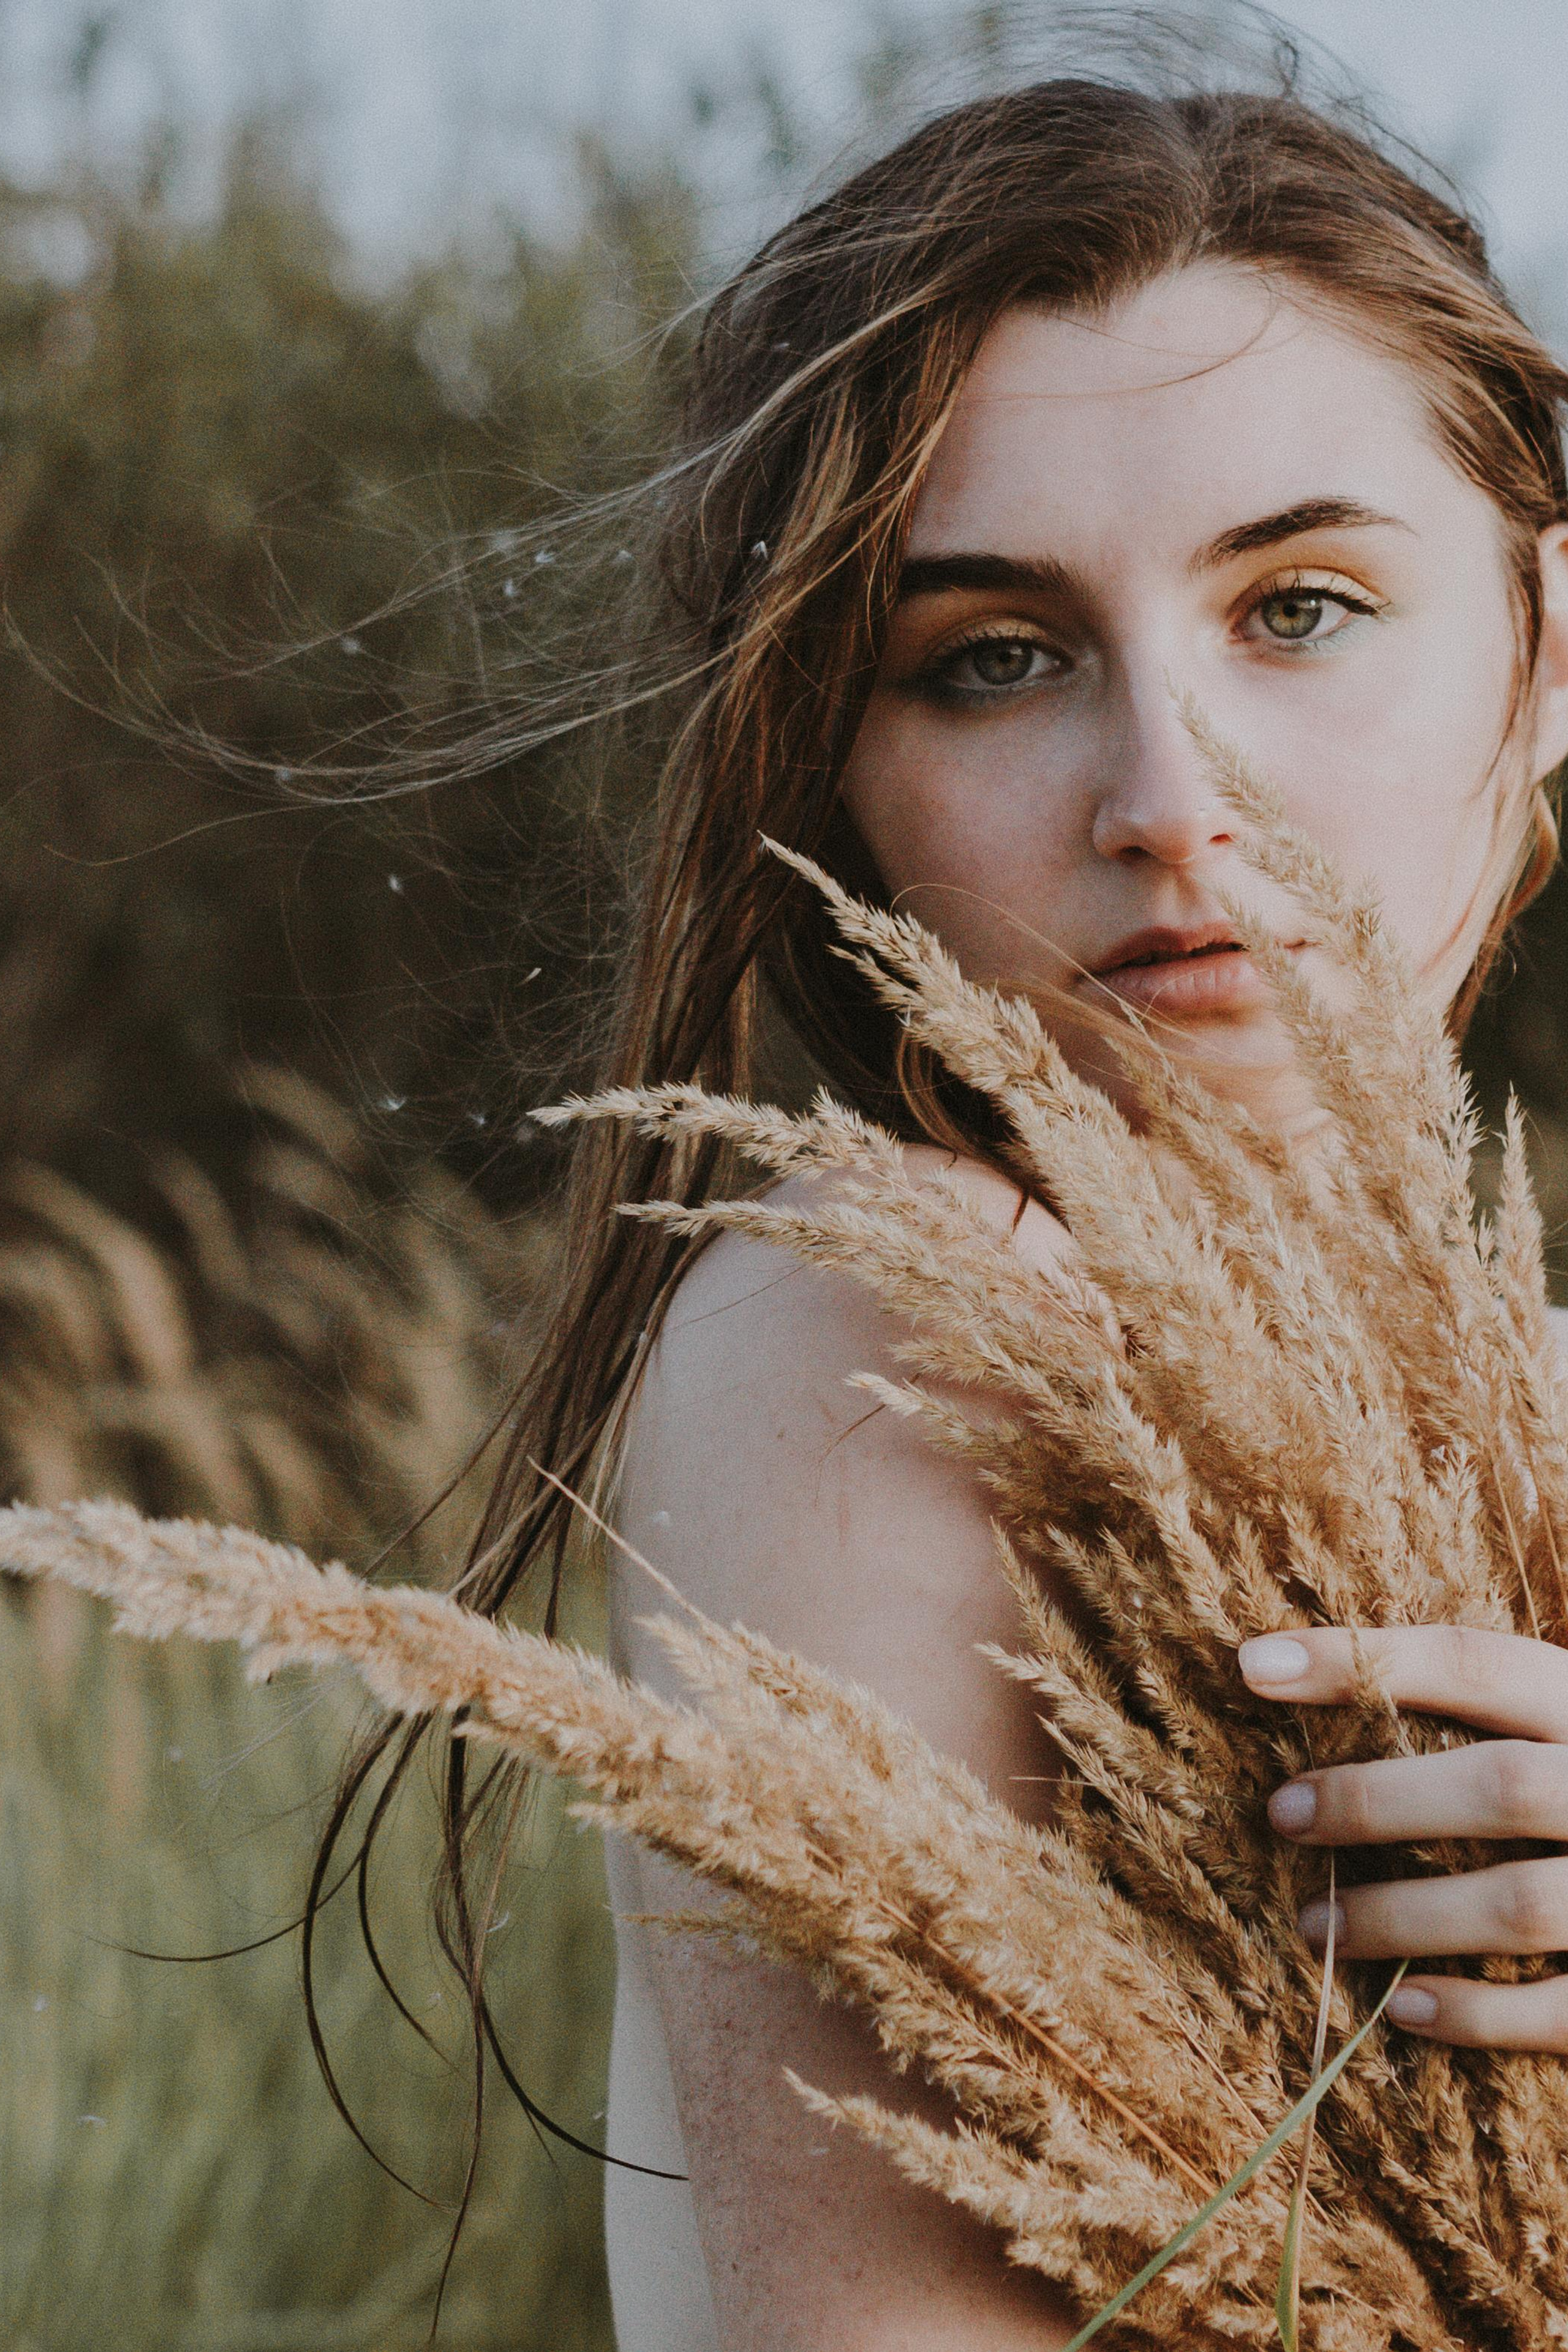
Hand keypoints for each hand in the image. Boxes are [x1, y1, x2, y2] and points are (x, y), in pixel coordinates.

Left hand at [1239, 1625, 1567, 2050]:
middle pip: (1499, 1788)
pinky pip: (1563, 2012)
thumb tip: (1327, 1681)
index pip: (1476, 1662)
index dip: (1363, 1658)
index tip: (1254, 1664)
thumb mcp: (1566, 1723)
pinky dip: (1475, 2013)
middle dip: (1377, 1802)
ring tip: (1315, 1924)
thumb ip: (1498, 1714)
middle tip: (1282, 1814)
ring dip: (1402, 1917)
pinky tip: (1400, 2008)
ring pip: (1519, 1905)